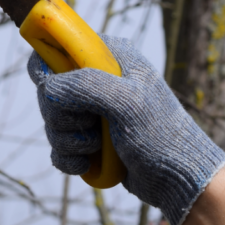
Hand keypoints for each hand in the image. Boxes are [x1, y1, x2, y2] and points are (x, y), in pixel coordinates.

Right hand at [28, 35, 224, 224]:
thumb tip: (47, 88)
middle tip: (90, 123)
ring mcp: (91, 110)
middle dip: (62, 114)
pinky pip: (58, 146)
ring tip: (97, 147)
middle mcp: (97, 79)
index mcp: (108, 57)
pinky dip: (68, 157)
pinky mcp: (88, 139)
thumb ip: (85, 86)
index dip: (47, 65)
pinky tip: (88, 163)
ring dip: (68, 139)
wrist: (177, 179)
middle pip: (48, 90)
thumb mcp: (127, 102)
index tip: (52, 88)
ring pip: (52, 121)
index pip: (58, 45)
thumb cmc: (161, 134)